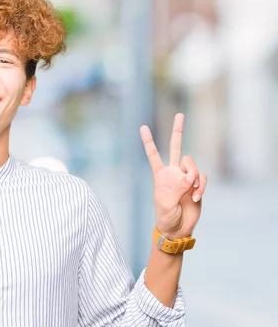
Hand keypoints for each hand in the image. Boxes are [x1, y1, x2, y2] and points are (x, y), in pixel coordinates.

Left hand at [139, 113, 207, 238]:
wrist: (178, 229)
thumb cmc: (166, 217)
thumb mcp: (166, 203)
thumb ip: (178, 187)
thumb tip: (190, 176)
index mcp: (160, 176)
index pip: (153, 155)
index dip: (148, 142)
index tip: (142, 127)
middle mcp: (173, 173)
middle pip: (176, 148)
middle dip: (177, 131)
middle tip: (179, 114)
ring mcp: (186, 178)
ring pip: (193, 165)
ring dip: (193, 177)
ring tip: (191, 192)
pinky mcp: (198, 185)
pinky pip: (202, 179)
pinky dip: (201, 187)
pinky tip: (196, 197)